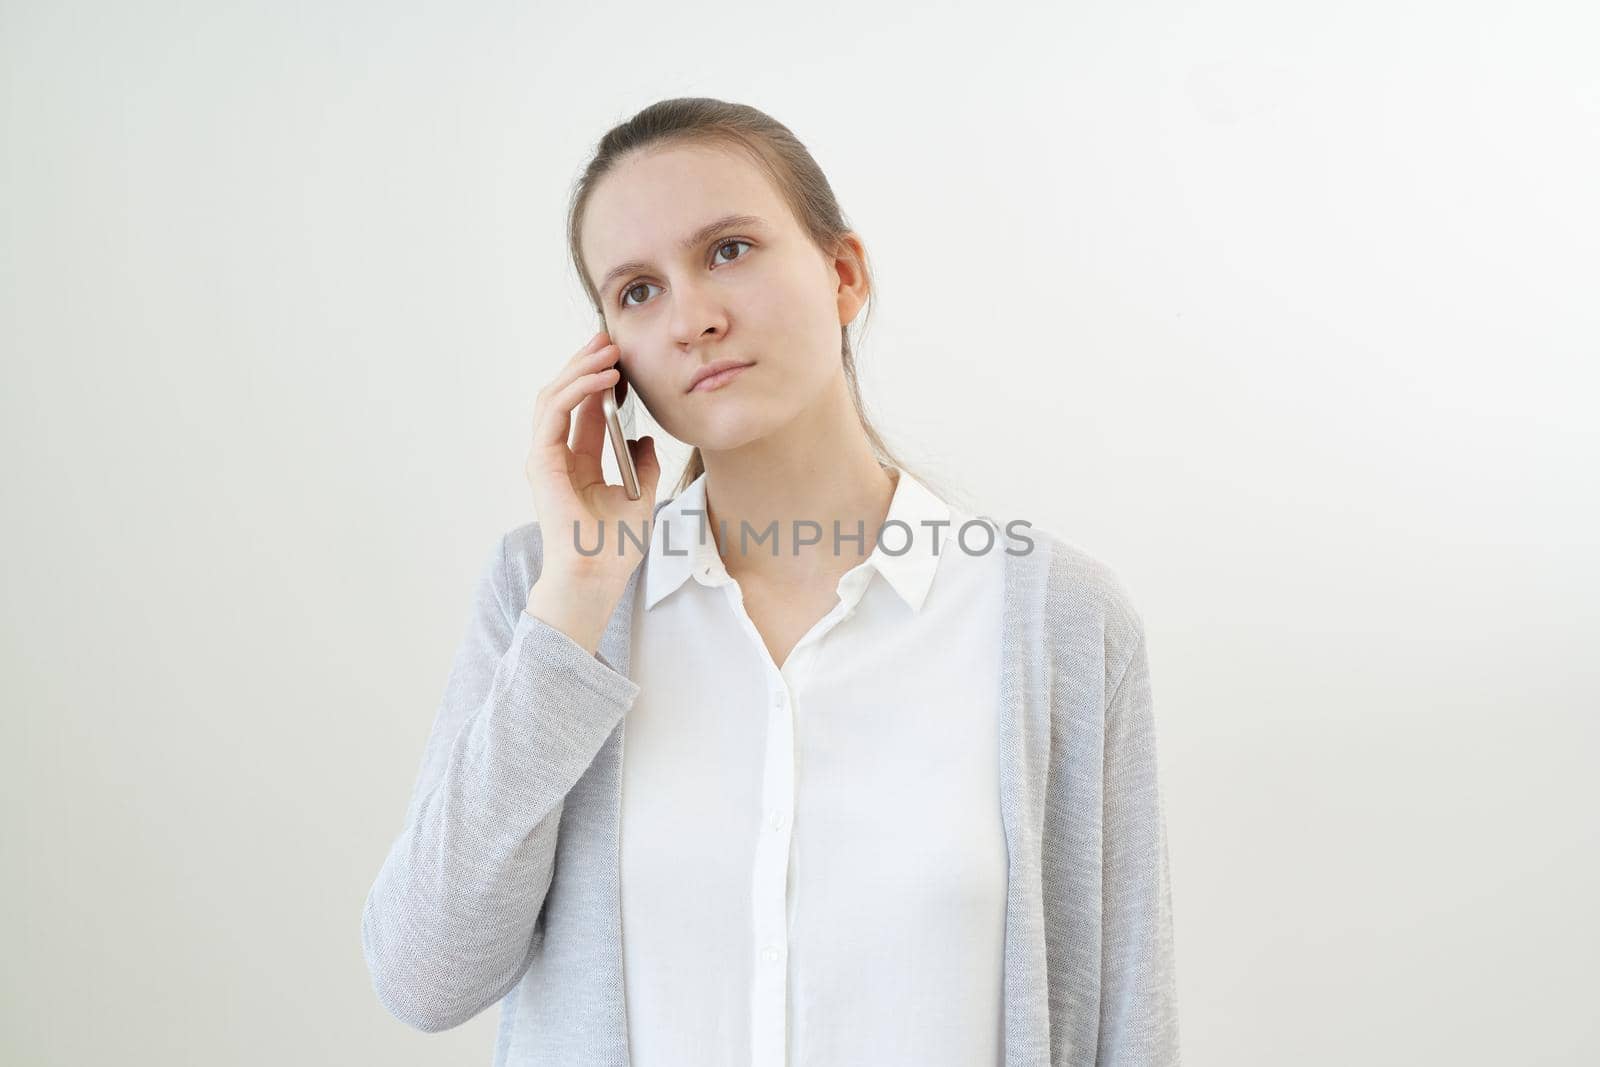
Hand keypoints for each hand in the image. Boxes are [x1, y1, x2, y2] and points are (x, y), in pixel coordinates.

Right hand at [523, 329, 660, 592]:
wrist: (598, 575)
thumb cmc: (614, 547)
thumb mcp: (641, 495)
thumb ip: (642, 465)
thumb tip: (644, 439)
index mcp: (578, 463)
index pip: (583, 409)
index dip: (599, 379)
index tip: (620, 357)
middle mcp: (557, 457)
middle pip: (565, 396)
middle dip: (585, 364)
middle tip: (608, 339)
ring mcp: (546, 458)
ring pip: (554, 397)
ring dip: (580, 368)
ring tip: (607, 350)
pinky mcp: (542, 463)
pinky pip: (555, 412)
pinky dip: (576, 390)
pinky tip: (604, 377)